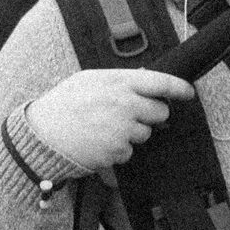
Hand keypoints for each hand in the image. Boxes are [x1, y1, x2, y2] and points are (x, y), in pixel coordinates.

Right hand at [24, 68, 196, 172]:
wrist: (40, 136)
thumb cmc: (63, 105)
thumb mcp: (88, 81)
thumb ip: (119, 80)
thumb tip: (146, 79)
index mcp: (118, 82)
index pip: (161, 82)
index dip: (179, 88)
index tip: (189, 93)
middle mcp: (124, 103)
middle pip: (160, 112)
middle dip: (150, 115)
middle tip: (128, 115)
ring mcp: (122, 128)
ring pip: (146, 133)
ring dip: (131, 134)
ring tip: (103, 128)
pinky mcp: (117, 150)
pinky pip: (130, 151)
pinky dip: (118, 150)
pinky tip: (98, 142)